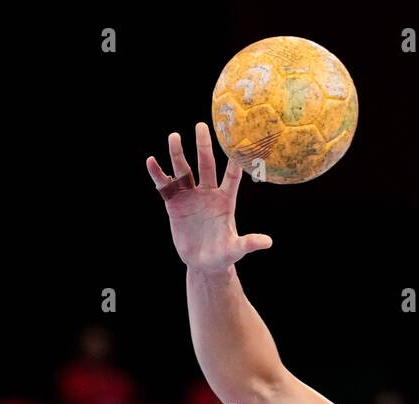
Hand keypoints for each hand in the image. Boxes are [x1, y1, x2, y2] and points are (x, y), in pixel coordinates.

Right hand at [146, 121, 272, 272]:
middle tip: (201, 126)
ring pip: (184, 170)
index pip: (231, 176)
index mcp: (225, 200)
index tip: (236, 141)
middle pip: (206, 164)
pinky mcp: (175, 205)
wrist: (204, 262)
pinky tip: (151, 161)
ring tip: (174, 137)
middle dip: (203, 146)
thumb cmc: (223, 255)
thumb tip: (267, 242)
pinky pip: (165, 186)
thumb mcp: (235, 249)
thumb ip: (249, 243)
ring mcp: (191, 197)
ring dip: (178, 154)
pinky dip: (158, 174)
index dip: (233, 161)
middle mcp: (208, 193)